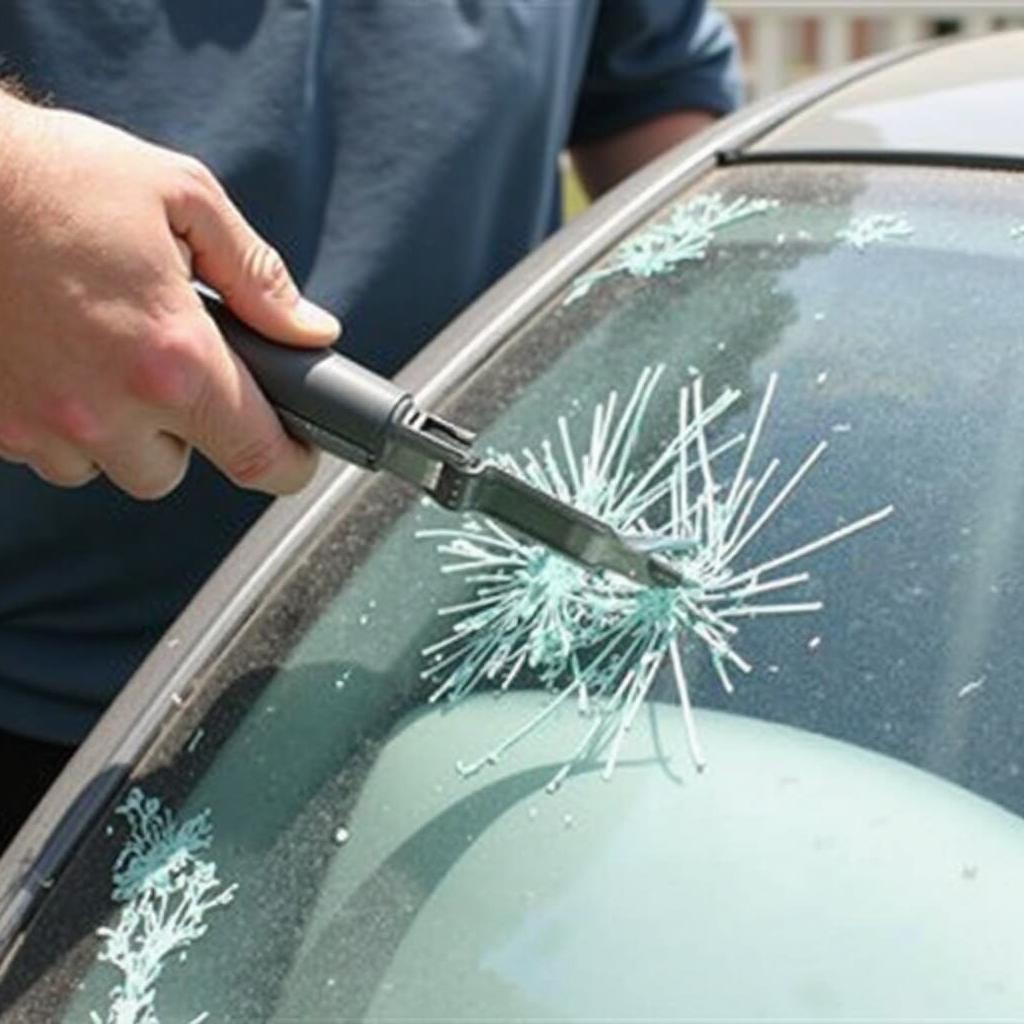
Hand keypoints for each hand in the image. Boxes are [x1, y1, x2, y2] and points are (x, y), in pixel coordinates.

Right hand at [0, 93, 340, 497]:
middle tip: (167, 368)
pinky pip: (43, 451)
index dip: (287, 465)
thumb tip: (310, 330)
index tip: (295, 458)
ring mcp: (38, 424)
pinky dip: (58, 419)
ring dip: (114, 429)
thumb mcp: (182, 199)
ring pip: (103, 466)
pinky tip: (53, 357)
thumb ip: (256, 277)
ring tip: (100, 353)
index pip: (256, 454)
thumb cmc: (56, 173)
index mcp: (172, 357)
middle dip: (181, 430)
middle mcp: (105, 408)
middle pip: (171, 469)